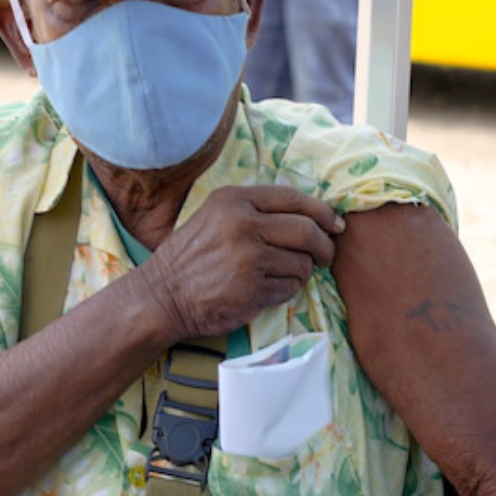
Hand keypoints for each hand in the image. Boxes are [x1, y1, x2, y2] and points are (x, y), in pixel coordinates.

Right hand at [139, 185, 345, 338]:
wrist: (161, 297)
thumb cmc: (192, 257)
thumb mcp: (216, 217)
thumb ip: (257, 211)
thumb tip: (314, 216)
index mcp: (234, 200)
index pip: (293, 198)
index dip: (322, 211)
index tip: (334, 224)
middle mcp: (242, 224)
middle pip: (307, 231)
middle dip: (324, 246)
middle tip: (325, 256)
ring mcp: (248, 258)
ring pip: (302, 263)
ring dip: (301, 272)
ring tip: (282, 275)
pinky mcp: (252, 289)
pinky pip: (290, 288)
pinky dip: (286, 291)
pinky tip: (267, 289)